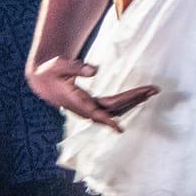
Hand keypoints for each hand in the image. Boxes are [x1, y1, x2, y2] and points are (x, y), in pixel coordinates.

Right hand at [26, 55, 157, 131]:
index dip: (108, 121)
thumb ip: (76, 67)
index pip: (96, 112)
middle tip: (152, 89)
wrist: (42, 81)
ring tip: (149, 91)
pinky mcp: (91, 105)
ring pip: (115, 109)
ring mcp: (89, 107)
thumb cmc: (50, 71)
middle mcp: (85, 108)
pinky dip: (125, 102)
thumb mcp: (59, 65)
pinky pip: (112, 107)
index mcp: (76, 101)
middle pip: (114, 108)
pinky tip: (137, 97)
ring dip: (132, 101)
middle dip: (133, 99)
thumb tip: (95, 70)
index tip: (119, 129)